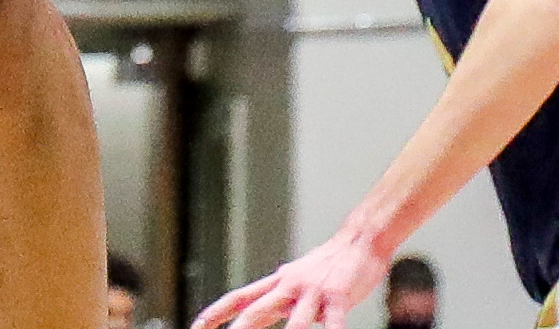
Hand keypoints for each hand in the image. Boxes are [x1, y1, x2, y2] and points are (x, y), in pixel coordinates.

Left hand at [193, 228, 391, 328]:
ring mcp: (313, 291)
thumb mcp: (296, 278)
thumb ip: (279, 296)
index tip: (197, 327)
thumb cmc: (329, 264)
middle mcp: (290, 286)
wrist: (360, 239)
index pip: (239, 298)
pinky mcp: (338, 295)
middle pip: (257, 312)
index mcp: (278, 283)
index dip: (216, 313)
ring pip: (295, 323)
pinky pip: (333, 321)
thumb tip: (262, 312)